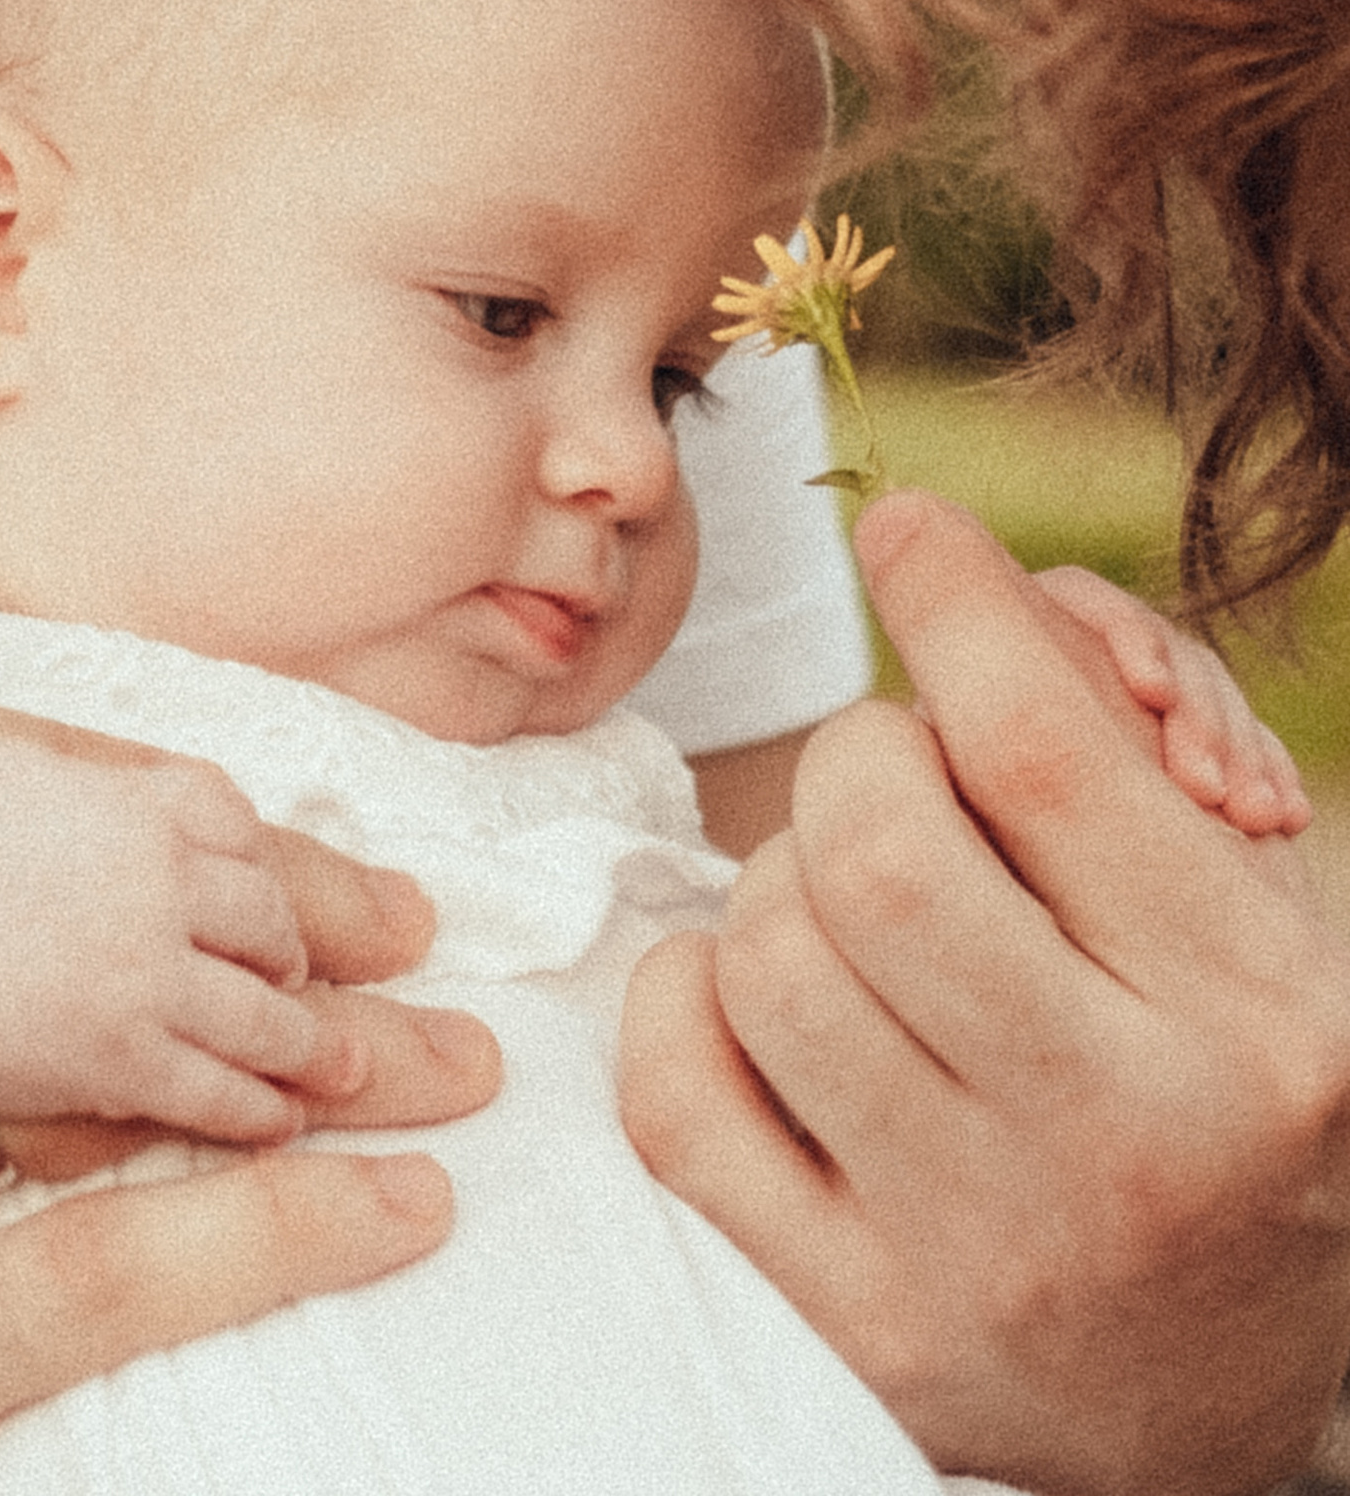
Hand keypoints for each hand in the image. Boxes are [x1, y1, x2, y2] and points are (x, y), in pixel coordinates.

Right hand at [0, 737, 358, 1141]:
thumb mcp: (14, 771)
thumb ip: (100, 778)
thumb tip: (150, 790)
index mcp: (137, 811)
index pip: (239, 824)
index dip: (257, 863)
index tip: (257, 893)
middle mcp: (160, 889)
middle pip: (269, 921)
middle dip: (293, 956)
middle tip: (296, 981)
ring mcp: (147, 980)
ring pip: (266, 1018)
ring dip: (312, 1049)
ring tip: (339, 1070)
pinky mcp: (124, 1064)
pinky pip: (220, 1095)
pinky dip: (262, 1113)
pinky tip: (281, 1124)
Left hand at [618, 489, 1349, 1495]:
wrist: (1250, 1400)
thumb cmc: (1234, 1090)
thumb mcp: (1250, 909)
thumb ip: (1122, 729)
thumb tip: (953, 567)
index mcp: (1253, 1016)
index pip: (1046, 752)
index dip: (953, 601)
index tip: (907, 533)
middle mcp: (1124, 1140)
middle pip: (878, 844)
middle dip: (865, 756)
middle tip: (906, 780)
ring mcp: (981, 1252)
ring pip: (770, 955)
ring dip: (783, 878)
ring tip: (857, 904)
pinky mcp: (865, 1332)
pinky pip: (681, 1101)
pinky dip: (690, 1000)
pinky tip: (761, 992)